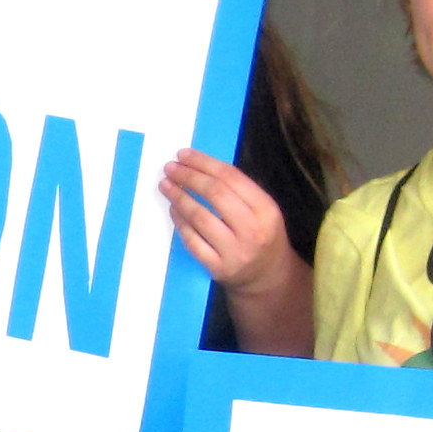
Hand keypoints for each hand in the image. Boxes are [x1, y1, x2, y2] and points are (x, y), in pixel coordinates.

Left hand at [160, 150, 290, 288]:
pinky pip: (192, 241)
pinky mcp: (218, 268)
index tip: (184, 154)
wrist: (267, 277)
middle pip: (215, 194)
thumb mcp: (263, 211)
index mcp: (266, 210)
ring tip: (166, 185)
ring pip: (199, 217)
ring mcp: (235, 251)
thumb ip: (239, 190)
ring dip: (179, 197)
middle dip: (189, 177)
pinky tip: (173, 209)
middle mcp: (252, 230)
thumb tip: (199, 165)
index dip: (204, 163)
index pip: (231, 178)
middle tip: (170, 168)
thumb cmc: (261, 235)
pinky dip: (180, 222)